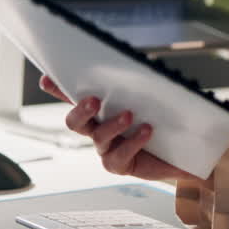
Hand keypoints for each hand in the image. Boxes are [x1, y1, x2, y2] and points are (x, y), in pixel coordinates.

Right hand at [39, 75, 199, 181]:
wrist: (181, 151)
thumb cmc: (162, 120)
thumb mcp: (151, 99)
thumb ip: (138, 86)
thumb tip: (137, 64)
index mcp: (100, 110)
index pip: (74, 97)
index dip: (58, 89)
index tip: (47, 79)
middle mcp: (97, 129)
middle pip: (75, 122)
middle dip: (80, 110)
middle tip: (93, 100)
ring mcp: (106, 148)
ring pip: (97, 137)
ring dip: (111, 124)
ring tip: (128, 115)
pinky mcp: (119, 164)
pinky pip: (118, 156)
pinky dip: (132, 142)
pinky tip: (146, 131)